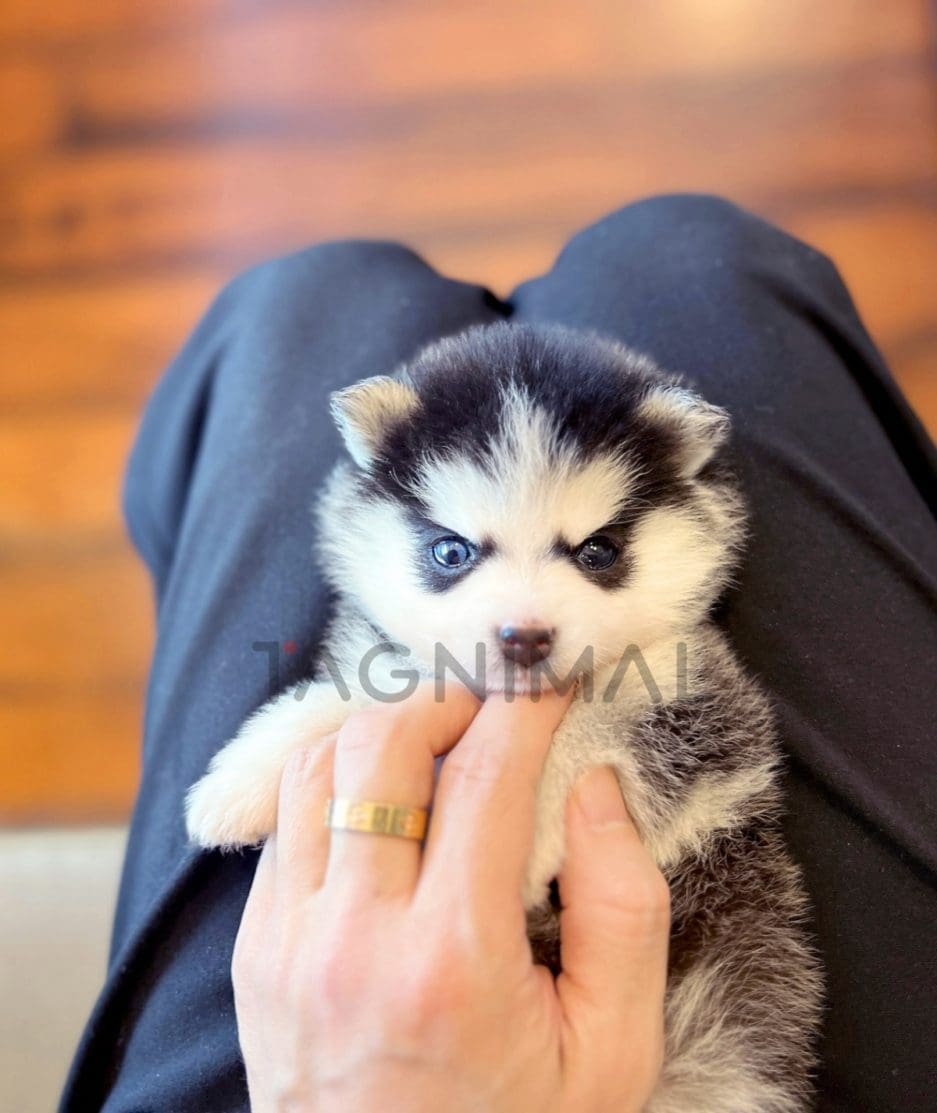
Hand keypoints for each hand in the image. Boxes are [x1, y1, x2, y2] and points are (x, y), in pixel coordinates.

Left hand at [232, 683, 669, 1111]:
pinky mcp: (255, 949)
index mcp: (453, 960)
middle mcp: (353, 937)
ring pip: (314, 764)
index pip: (485, 775)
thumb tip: (593, 785)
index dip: (525, 706)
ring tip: (434, 742)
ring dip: (380, 730)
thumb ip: (625, 909)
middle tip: (490, 707)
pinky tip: (380, 801)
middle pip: (381, 745)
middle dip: (444, 699)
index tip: (549, 682)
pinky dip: (334, 783)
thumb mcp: (612, 1050)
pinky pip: (285, 820)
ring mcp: (287, 940)